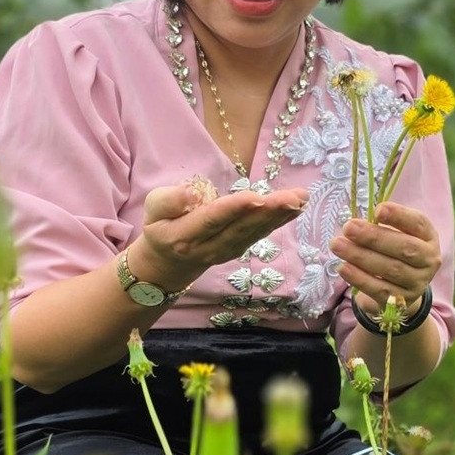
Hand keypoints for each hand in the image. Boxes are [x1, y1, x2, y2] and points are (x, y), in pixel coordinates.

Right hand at [131, 183, 307, 288]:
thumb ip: (169, 200)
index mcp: (185, 236)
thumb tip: (192, 193)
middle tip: (293, 196)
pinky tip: (295, 207)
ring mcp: (227, 252)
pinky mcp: (239, 249)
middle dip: (269, 211)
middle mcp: (209, 248)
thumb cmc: (161, 226)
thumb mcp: (153, 209)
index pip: (212, 220)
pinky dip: (279, 221)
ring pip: (254, 232)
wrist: (168, 261)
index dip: (235, 209)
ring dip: (280, 215)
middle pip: (241, 228)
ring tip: (301, 198)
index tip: (256, 196)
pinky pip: (260, 234)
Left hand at [331, 201, 440, 316]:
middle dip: (374, 237)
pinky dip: (360, 278)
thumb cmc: (394, 252)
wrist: (400, 288)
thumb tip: (356, 223)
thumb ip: (381, 226)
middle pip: (405, 248)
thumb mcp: (395, 235)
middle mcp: (429, 260)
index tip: (378, 210)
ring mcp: (418, 283)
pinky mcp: (402, 302)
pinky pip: (380, 289)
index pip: (418, 223)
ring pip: (391, 269)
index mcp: (428, 237)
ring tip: (337, 245)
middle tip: (348, 227)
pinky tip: (343, 268)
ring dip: (361, 256)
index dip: (399, 216)